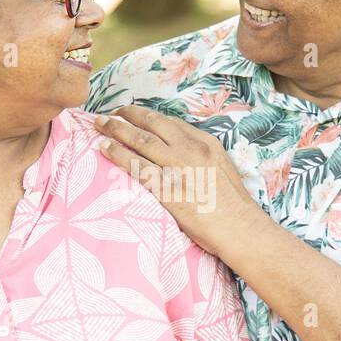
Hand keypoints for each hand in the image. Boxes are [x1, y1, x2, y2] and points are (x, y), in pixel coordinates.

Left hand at [93, 105, 259, 257]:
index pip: (169, 122)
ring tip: (99, 124)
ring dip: (116, 129)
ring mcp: (178, 168)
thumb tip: (181, 153)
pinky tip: (104, 148)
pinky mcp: (167, 189)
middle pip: (151, 124)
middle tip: (109, 113)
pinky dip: (117, 154)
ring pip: (140, 140)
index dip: (146, 115)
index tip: (131, 113)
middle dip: (126, 115)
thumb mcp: (221, 168)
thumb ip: (201, 156)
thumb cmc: (233, 205)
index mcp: (205, 142)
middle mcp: (190, 149)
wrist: (240, 228)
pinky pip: (136, 166)